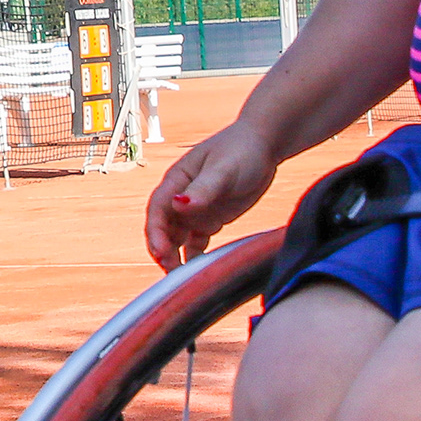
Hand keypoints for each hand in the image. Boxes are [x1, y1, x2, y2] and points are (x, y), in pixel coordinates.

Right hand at [146, 120, 278, 268]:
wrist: (264, 144)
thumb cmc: (241, 149)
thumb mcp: (223, 170)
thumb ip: (202, 189)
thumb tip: (179, 206)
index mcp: (177, 181)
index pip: (158, 210)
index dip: (156, 233)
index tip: (160, 252)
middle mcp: (181, 197)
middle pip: (163, 228)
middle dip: (163, 249)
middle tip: (171, 270)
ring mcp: (196, 209)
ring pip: (177, 237)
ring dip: (174, 255)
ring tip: (181, 276)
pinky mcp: (211, 219)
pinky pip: (196, 242)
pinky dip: (193, 256)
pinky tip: (196, 270)